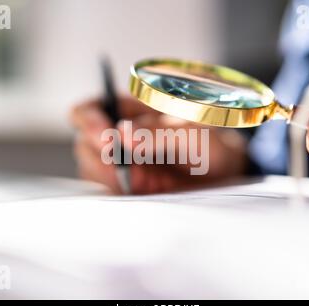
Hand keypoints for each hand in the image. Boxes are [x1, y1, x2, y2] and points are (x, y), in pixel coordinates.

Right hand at [70, 96, 247, 193]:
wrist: (223, 174)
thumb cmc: (208, 144)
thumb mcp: (189, 134)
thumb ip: (157, 133)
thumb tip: (122, 134)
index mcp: (129, 110)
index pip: (90, 110)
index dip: (89, 122)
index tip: (107, 139)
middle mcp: (119, 135)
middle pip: (85, 143)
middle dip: (101, 159)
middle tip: (128, 170)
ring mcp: (120, 162)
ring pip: (92, 169)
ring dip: (110, 178)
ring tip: (141, 181)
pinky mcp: (126, 185)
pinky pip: (108, 190)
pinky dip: (119, 193)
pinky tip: (141, 190)